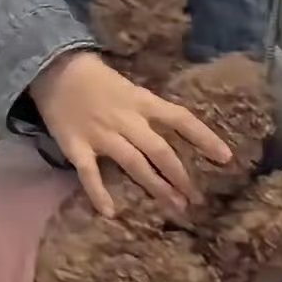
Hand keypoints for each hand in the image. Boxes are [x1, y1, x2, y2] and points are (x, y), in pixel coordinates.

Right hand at [30, 51, 230, 219]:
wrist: (55, 68)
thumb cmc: (97, 78)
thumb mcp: (131, 88)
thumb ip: (150, 110)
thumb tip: (176, 132)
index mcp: (143, 102)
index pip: (182, 119)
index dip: (205, 138)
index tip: (226, 158)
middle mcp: (127, 120)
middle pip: (161, 151)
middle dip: (180, 176)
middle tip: (197, 199)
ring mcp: (102, 135)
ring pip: (135, 165)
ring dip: (157, 187)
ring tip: (175, 207)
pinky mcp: (76, 147)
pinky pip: (90, 174)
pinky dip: (99, 194)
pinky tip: (110, 213)